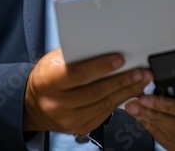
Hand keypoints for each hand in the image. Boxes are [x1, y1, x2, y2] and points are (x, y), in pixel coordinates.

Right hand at [23, 48, 152, 135]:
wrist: (32, 105)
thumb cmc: (47, 76)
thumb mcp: (55, 60)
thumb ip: (77, 55)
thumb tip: (107, 46)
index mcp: (49, 82)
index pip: (78, 74)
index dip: (101, 67)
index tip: (120, 59)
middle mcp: (57, 104)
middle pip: (96, 92)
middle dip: (123, 80)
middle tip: (141, 71)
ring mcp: (69, 119)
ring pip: (104, 105)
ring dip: (127, 92)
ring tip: (142, 80)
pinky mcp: (79, 128)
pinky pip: (104, 114)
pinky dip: (120, 102)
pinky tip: (131, 93)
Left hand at [124, 78, 174, 150]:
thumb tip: (167, 93)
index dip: (166, 106)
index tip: (146, 98)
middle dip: (152, 115)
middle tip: (134, 104)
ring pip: (173, 139)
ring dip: (151, 125)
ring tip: (136, 113)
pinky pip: (173, 147)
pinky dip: (158, 135)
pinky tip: (148, 124)